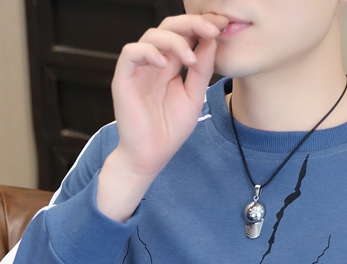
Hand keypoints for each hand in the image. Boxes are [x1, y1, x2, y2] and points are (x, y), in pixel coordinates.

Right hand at [97, 13, 228, 220]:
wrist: (151, 156)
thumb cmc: (169, 131)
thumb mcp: (194, 98)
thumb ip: (201, 70)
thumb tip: (212, 40)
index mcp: (170, 66)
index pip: (184, 35)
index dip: (201, 26)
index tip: (222, 26)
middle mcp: (154, 63)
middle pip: (169, 27)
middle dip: (191, 23)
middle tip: (211, 28)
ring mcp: (138, 69)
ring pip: (151, 36)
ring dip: (174, 40)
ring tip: (190, 58)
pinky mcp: (124, 79)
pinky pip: (131, 53)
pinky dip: (148, 52)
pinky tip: (163, 63)